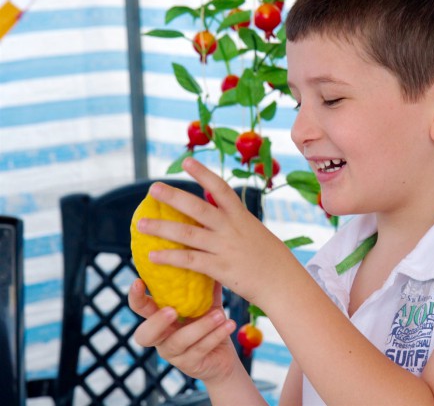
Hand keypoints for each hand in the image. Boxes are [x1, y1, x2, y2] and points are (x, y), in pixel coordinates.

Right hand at [128, 278, 238, 382]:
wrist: (224, 356)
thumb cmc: (210, 321)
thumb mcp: (206, 301)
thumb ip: (202, 282)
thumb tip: (206, 249)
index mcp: (160, 318)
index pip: (140, 308)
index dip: (135, 297)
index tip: (138, 281)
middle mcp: (161, 338)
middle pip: (144, 335)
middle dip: (157, 322)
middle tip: (172, 310)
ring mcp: (174, 354)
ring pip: (179, 341)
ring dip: (200, 326)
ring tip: (219, 314)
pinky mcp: (191, 365)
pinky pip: (201, 349)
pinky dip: (216, 335)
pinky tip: (229, 324)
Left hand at [135, 157, 300, 305]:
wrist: (283, 282)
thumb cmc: (271, 259)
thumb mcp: (256, 233)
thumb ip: (236, 224)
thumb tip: (219, 215)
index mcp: (241, 216)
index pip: (220, 187)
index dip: (202, 173)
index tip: (186, 161)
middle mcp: (231, 227)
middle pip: (196, 207)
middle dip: (172, 196)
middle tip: (152, 188)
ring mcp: (224, 247)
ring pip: (186, 234)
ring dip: (161, 228)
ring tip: (141, 224)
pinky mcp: (220, 268)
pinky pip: (189, 261)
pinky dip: (169, 258)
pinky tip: (153, 256)